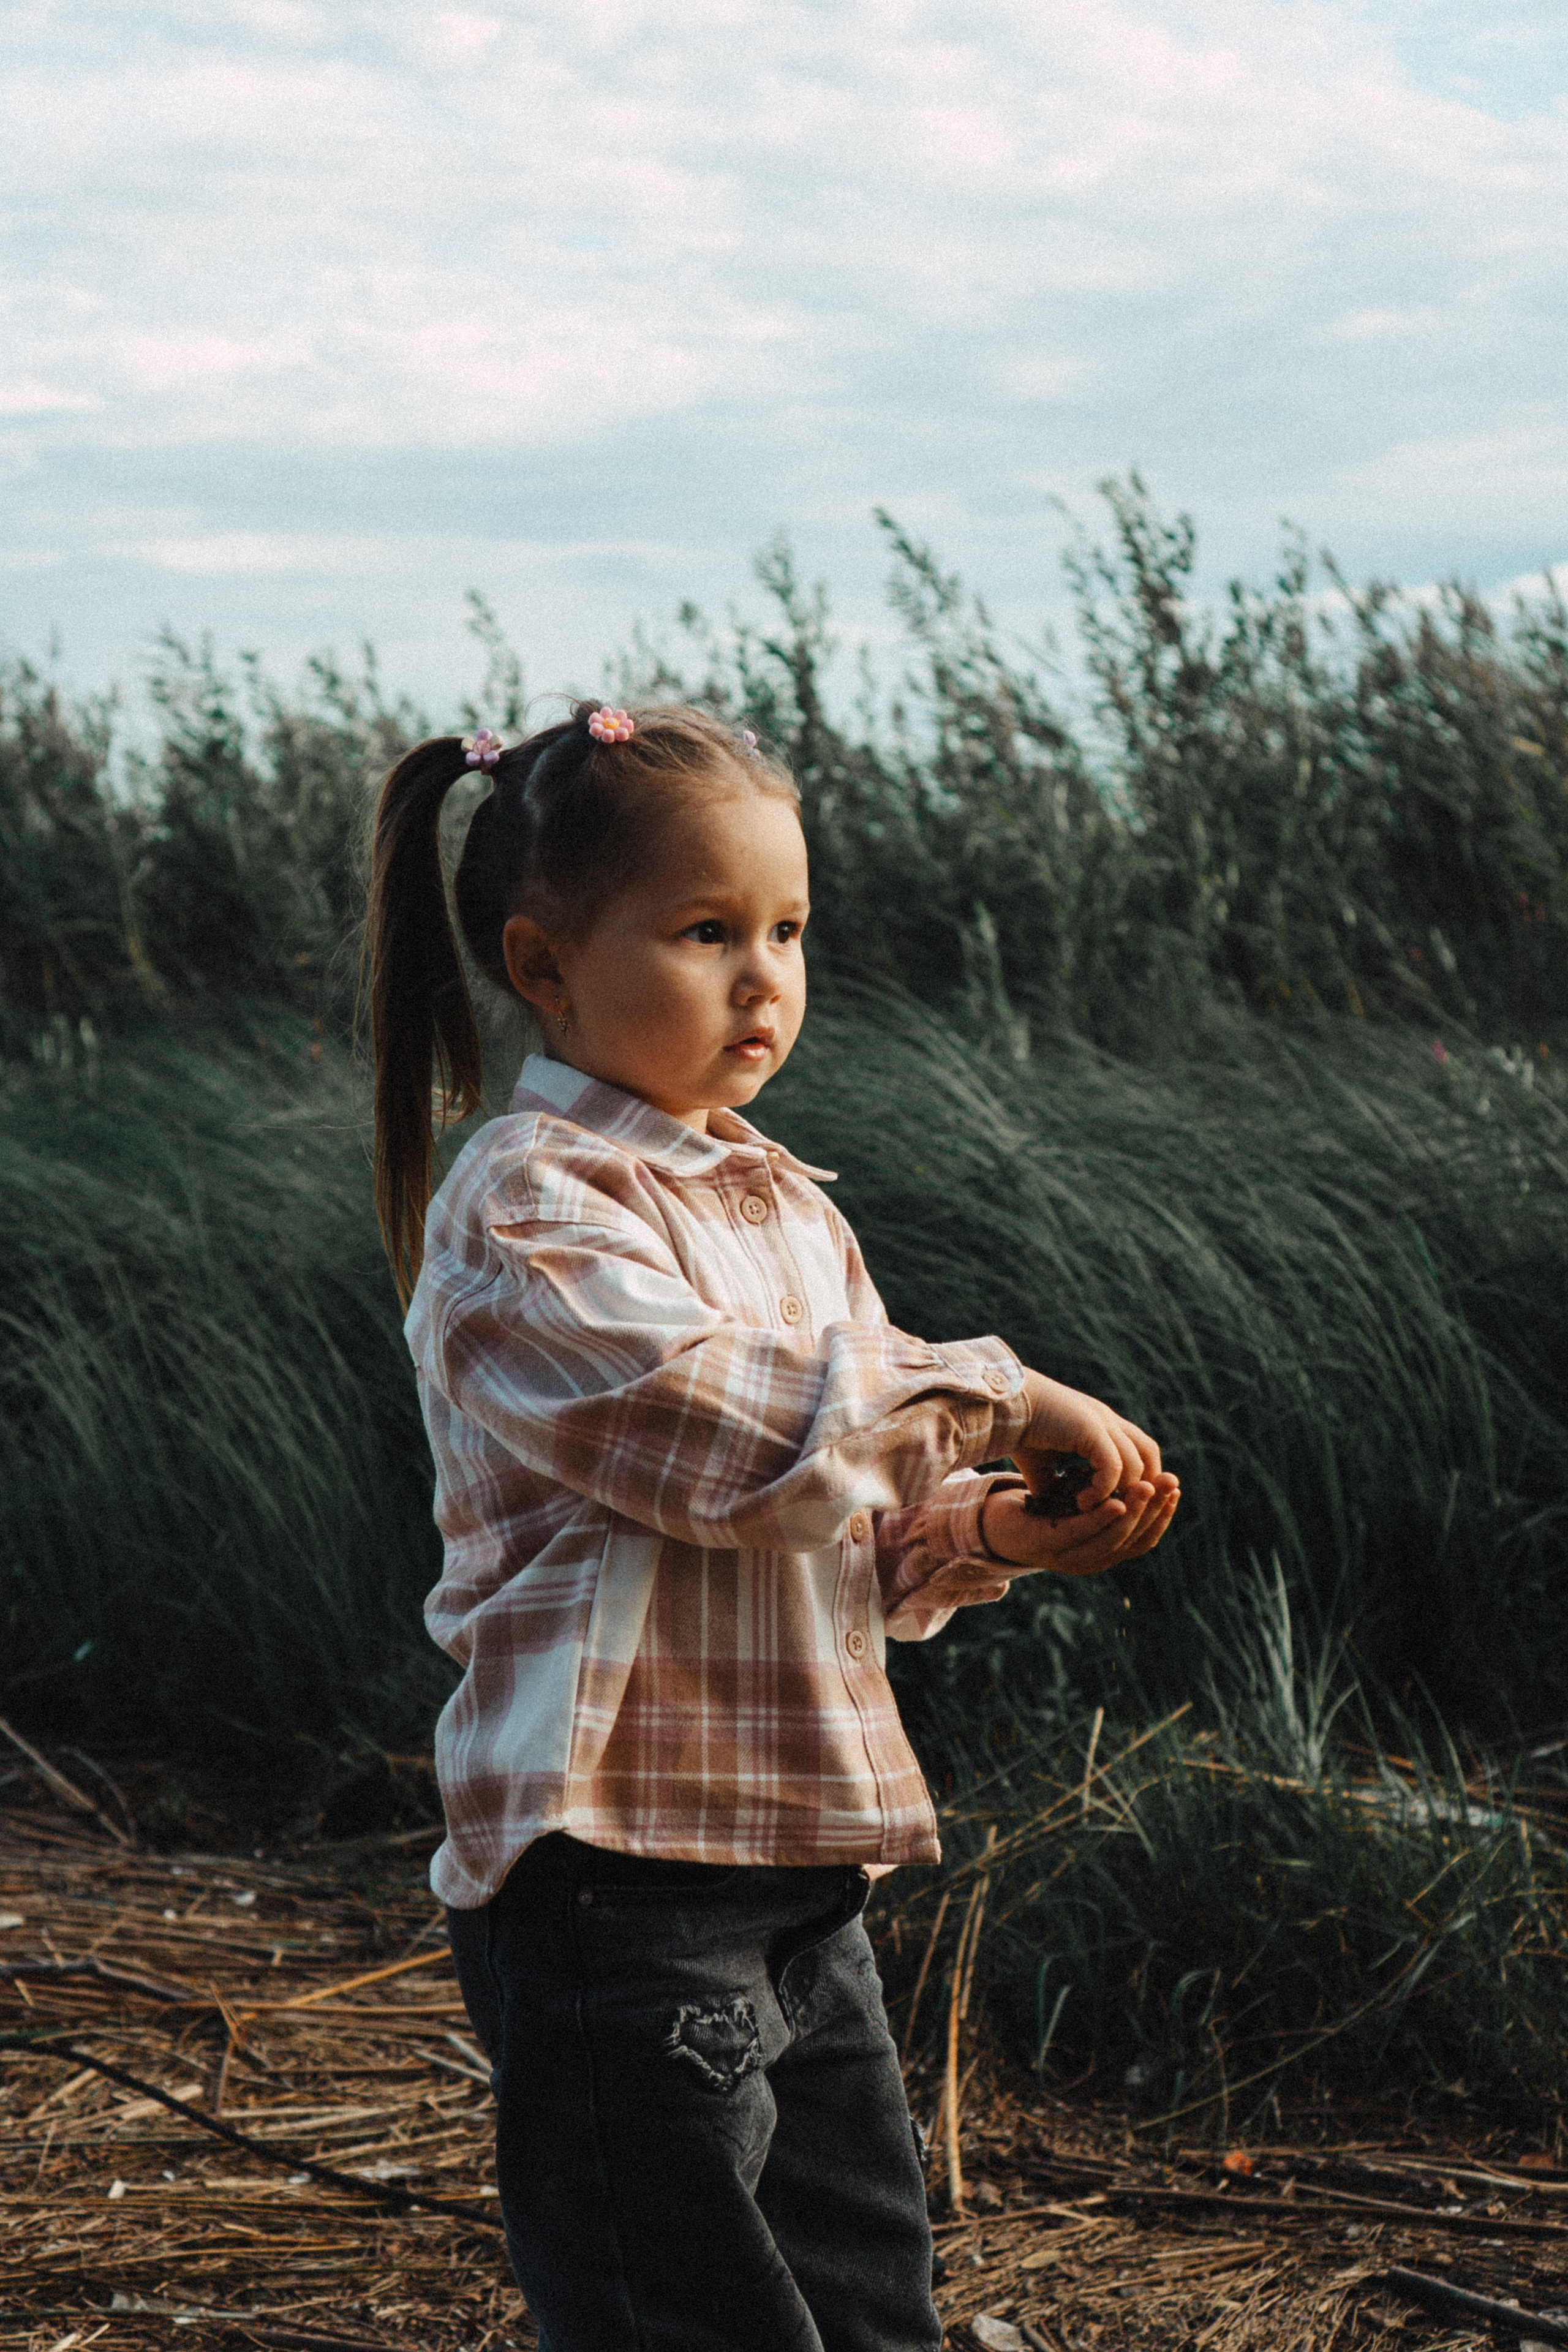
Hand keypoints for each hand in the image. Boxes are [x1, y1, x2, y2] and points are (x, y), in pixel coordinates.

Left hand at [978, 1469, 1180, 1578]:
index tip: (1174, 1490)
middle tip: (1170, 1484)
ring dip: (1134, 1513)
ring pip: (1112, 1540)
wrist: (988, 1519)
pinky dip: (1102, 1519)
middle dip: (1155, 1511)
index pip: (1142, 1540)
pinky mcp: (1048, 1546)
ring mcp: (1067, 1558)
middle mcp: (1088, 1561)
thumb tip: (1140, 1476)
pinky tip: (1116, 1500)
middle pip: (1133, 1541)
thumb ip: (1104, 1498)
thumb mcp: (1076, 1503)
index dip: (1162, 1517)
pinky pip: (1081, 1533)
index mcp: (1099, 1553)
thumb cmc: (1035, 1511)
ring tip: (1148, 1486)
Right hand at [1013, 1370, 1162, 1506]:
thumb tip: (1057, 1508)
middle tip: (1120, 1513)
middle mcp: (1108, 1420)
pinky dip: (1102, 1489)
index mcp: (1102, 1424)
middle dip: (1142, 1487)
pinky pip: (1112, 1465)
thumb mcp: (1043, 1464)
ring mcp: (1102, 1421)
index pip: (1141, 1450)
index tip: (1122, 1504)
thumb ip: (1057, 1483)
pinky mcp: (1090, 1427)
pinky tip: (1083, 1502)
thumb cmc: (1019, 1432)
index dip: (1139, 1478)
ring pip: (1135, 1464)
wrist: (1002, 1406)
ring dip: (1118, 1494)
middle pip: (1149, 1454)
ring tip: (1091, 1509)